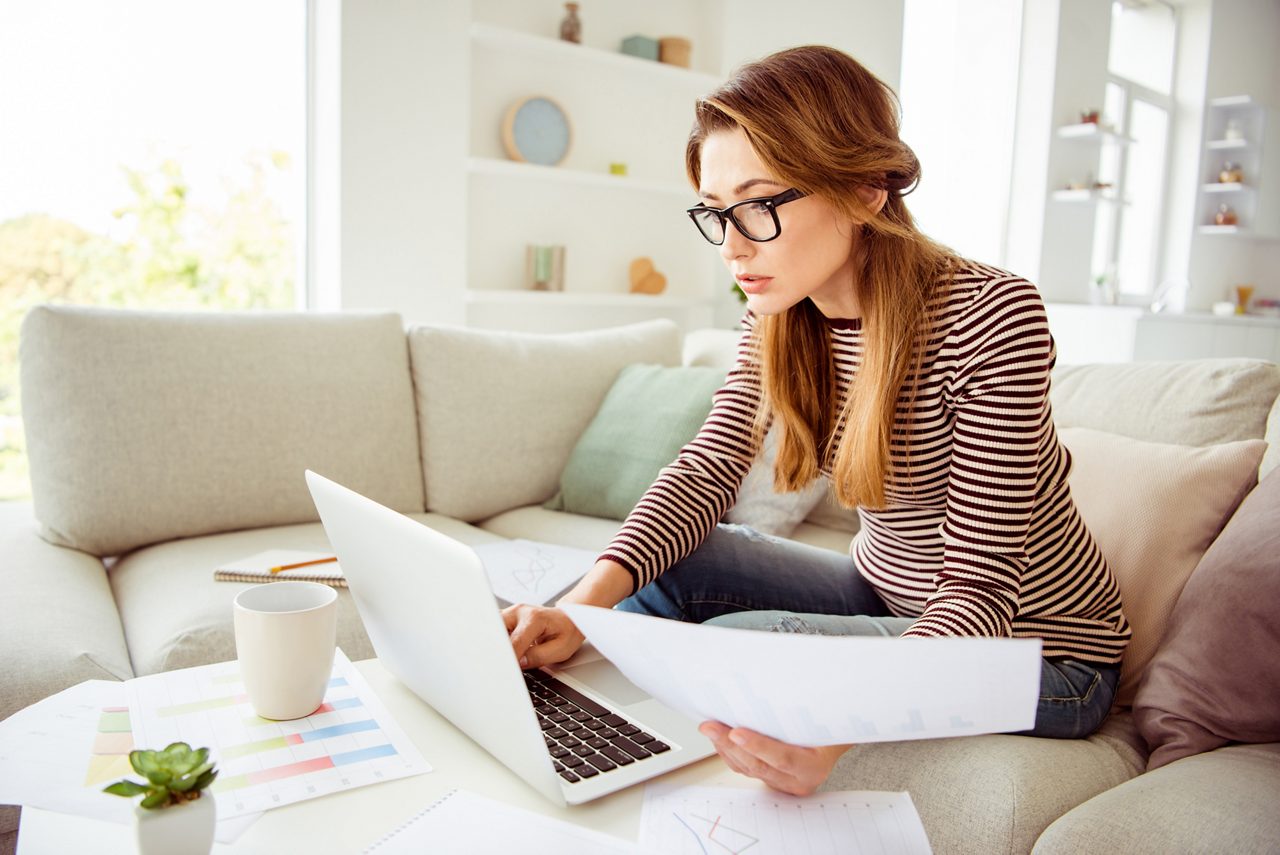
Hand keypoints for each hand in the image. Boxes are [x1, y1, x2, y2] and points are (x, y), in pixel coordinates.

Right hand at [502, 603, 584, 668]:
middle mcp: (520, 612)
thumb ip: (538, 657)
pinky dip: (496, 640)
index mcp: (534, 618)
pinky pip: (496, 628)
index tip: (506, 671)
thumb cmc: (568, 631)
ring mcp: (512, 613)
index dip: (509, 659)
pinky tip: (501, 651)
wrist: (570, 618)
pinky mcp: (508, 617)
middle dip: (495, 648)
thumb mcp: (560, 649)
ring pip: (492, 627)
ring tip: (498, 658)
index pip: (514, 642)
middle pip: (496, 630)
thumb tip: (519, 663)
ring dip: (494, 643)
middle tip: (497, 665)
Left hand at [698, 721, 851, 796]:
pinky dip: (729, 753)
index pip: (784, 759)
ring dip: (725, 748)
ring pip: (748, 769)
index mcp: (814, 766)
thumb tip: (776, 683)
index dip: (759, 747)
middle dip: (730, 745)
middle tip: (710, 727)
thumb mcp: (823, 718)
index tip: (736, 732)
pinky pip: (745, 769)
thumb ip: (802, 711)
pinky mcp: (771, 781)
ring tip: (709, 728)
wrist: (835, 741)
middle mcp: (798, 780)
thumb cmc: (830, 728)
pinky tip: (718, 738)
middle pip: (759, 766)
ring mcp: (783, 784)